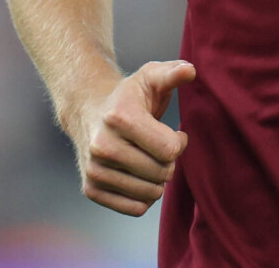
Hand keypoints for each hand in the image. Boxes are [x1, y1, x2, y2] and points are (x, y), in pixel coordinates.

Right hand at [72, 59, 195, 215]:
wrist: (88, 112)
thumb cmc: (128, 96)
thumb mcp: (150, 76)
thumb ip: (172, 73)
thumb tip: (190, 70)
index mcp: (120, 118)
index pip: (169, 150)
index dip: (179, 142)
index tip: (174, 133)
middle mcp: (102, 145)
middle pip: (162, 173)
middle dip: (169, 162)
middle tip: (161, 148)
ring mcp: (94, 169)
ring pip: (150, 194)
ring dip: (158, 180)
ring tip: (149, 160)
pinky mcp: (91, 189)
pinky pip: (135, 209)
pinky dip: (144, 196)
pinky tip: (138, 176)